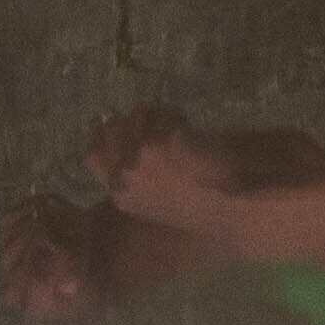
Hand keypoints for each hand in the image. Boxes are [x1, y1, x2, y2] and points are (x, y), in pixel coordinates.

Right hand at [89, 113, 261, 234]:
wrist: (231, 210)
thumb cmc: (201, 208)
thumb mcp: (156, 201)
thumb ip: (137, 177)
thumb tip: (130, 146)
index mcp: (121, 195)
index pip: (93, 156)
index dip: (107, 139)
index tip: (126, 133)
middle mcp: (125, 175)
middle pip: (111, 129)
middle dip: (132, 122)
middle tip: (155, 123)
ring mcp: (141, 157)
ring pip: (138, 115)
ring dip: (158, 116)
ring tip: (178, 127)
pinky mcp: (163, 140)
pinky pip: (164, 113)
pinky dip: (176, 115)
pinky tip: (190, 127)